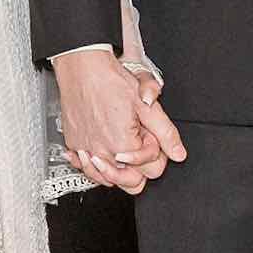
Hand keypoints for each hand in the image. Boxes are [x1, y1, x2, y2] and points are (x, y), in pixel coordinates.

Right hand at [54, 46, 185, 194]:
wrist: (82, 68)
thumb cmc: (110, 81)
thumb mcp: (146, 106)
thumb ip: (165, 133)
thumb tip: (178, 153)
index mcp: (124, 146)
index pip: (151, 172)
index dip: (155, 154)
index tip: (150, 137)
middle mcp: (103, 153)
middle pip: (130, 184)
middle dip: (139, 170)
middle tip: (139, 146)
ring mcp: (86, 151)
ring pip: (106, 180)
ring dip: (117, 170)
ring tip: (121, 149)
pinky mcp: (74, 144)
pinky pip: (85, 167)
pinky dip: (93, 163)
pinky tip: (99, 151)